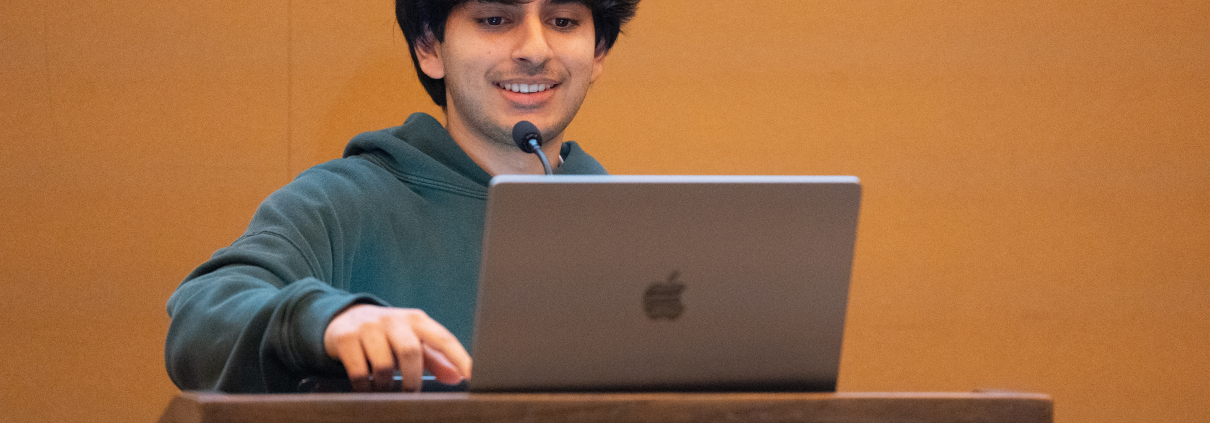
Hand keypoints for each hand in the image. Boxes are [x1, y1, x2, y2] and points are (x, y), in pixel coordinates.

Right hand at [323, 304, 471, 391]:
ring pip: (384, 365)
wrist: (344, 318)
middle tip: (410, 393)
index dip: (459, 358)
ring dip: (385, 385)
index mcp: (417, 320)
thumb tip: (457, 377)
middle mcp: (394, 319)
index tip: (471, 377)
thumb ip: (436, 360)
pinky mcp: (346, 337)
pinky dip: (365, 386)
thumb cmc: (388, 336)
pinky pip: (359, 371)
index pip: (443, 339)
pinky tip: (365, 386)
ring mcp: (368, 326)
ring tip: (383, 387)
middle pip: (411, 352)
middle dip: (412, 380)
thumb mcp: (413, 342)